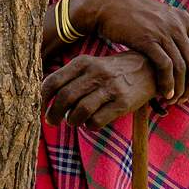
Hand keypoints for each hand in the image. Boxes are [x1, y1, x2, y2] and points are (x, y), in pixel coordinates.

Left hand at [41, 51, 155, 129]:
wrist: (148, 68)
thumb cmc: (113, 71)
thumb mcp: (92, 65)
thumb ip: (70, 77)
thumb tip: (44, 97)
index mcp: (84, 62)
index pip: (54, 81)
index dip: (42, 98)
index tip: (40, 107)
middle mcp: (96, 72)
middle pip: (64, 98)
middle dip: (53, 114)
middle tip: (52, 121)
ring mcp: (111, 87)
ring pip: (79, 111)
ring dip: (72, 121)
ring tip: (73, 121)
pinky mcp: (123, 102)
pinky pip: (97, 121)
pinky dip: (89, 126)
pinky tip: (91, 122)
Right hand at [70, 0, 188, 103]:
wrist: (109, 4)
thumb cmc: (135, 14)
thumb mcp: (162, 16)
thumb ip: (175, 30)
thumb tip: (186, 50)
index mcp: (184, 19)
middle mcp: (178, 25)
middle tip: (185, 98)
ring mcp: (163, 32)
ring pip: (182, 68)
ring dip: (180, 88)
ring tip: (173, 100)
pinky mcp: (148, 40)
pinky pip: (165, 66)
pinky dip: (168, 83)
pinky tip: (164, 93)